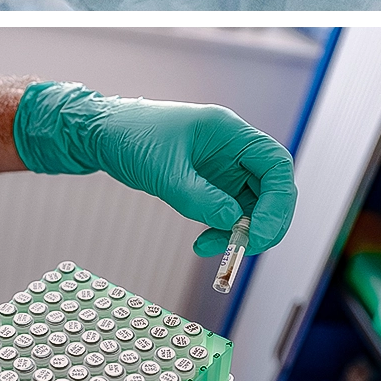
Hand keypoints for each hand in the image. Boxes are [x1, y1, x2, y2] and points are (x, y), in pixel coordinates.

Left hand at [14, 83, 297, 256]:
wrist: (102, 136)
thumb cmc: (131, 138)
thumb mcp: (163, 171)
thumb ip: (199, 197)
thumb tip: (233, 222)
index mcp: (230, 132)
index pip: (276, 164)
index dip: (278, 200)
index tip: (258, 232)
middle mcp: (234, 149)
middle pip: (272, 188)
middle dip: (265, 221)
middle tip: (244, 248)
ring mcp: (224, 168)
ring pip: (253, 204)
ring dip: (242, 232)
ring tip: (210, 248)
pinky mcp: (211, 184)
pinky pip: (231, 211)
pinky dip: (224, 231)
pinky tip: (202, 243)